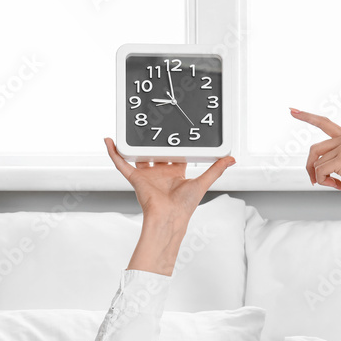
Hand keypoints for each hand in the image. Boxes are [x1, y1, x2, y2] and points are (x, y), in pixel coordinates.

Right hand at [104, 137, 234, 273]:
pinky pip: (122, 164)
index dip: (175, 143)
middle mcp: (160, 173)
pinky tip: (109, 142)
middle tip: (155, 122)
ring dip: (133, 144)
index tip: (176, 130)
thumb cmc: (184, 206)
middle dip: (154, 140)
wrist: (169, 218)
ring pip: (137, 155)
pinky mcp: (135, 178)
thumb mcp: (203, 182)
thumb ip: (216, 169)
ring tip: (132, 128)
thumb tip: (231, 159)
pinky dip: (115, 153)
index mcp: (175, 174)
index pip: (175, 154)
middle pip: (156, 152)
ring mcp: (147, 175)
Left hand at [290, 108, 340, 217]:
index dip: (307, 116)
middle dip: (310, 167)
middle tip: (314, 181)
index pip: (323, 122)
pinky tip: (338, 186)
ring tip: (334, 184)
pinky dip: (324, 182)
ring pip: (316, 164)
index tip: (291, 110)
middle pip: (313, 150)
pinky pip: (320, 171)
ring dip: (320, 178)